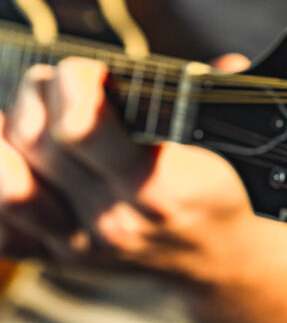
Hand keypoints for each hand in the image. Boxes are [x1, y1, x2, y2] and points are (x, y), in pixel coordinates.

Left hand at [0, 53, 262, 280]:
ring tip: (29, 115)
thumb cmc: (216, 198)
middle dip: (38, 91)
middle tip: (58, 83)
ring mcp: (79, 245)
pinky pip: (0, 232)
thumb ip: (216, 102)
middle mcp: (111, 220)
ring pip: (4, 184)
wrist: (216, 260)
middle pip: (35, 141)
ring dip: (5, 133)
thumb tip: (227, 62)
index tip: (94, 71)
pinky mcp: (59, 260)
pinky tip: (9, 159)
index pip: (80, 127)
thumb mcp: (227, 150)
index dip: (74, 80)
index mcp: (155, 189)